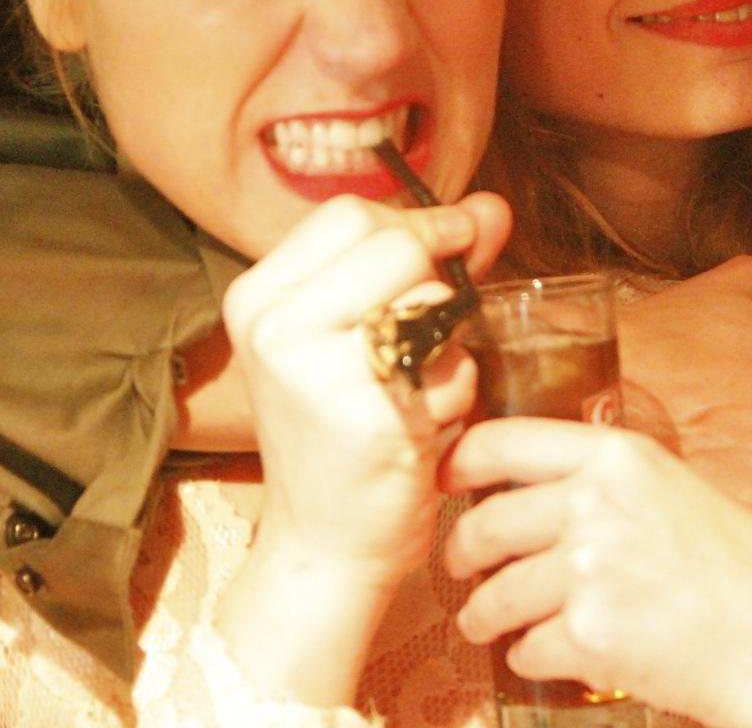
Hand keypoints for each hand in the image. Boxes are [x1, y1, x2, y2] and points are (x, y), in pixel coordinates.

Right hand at [213, 192, 509, 705]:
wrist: (326, 546)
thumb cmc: (350, 436)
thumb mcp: (369, 335)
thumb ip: (431, 262)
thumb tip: (493, 205)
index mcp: (258, 298)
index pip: (349, 213)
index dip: (414, 224)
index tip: (447, 249)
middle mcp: (273, 326)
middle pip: (394, 242)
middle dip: (436, 277)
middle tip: (433, 329)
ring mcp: (313, 369)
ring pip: (429, 296)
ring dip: (449, 340)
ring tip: (417, 388)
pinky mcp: (364, 413)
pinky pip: (450, 362)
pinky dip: (456, 389)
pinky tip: (424, 425)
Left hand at [442, 418, 751, 727]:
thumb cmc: (751, 574)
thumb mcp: (683, 493)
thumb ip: (616, 481)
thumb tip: (548, 488)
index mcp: (620, 456)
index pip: (503, 441)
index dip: (459, 462)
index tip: (447, 478)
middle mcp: (596, 502)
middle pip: (485, 523)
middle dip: (462, 553)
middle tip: (463, 566)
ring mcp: (588, 568)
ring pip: (495, 596)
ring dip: (485, 617)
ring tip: (492, 625)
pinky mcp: (586, 633)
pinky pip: (525, 650)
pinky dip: (532, 661)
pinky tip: (558, 657)